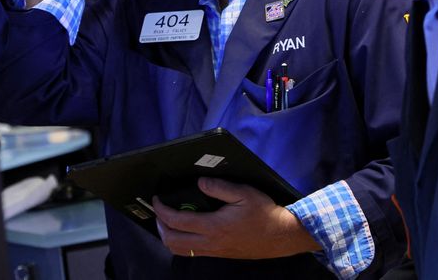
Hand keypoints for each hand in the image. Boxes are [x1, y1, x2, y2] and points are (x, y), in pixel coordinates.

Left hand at [153, 177, 321, 258]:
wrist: (280, 236)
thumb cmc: (264, 214)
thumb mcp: (244, 193)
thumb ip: (219, 187)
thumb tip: (199, 183)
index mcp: (214, 226)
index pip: (177, 221)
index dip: (162, 210)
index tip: (157, 199)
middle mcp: (210, 242)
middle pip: (172, 240)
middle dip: (159, 225)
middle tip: (158, 210)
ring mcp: (214, 251)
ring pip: (180, 250)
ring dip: (168, 236)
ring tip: (167, 221)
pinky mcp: (219, 254)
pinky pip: (191, 253)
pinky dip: (180, 243)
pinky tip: (184, 231)